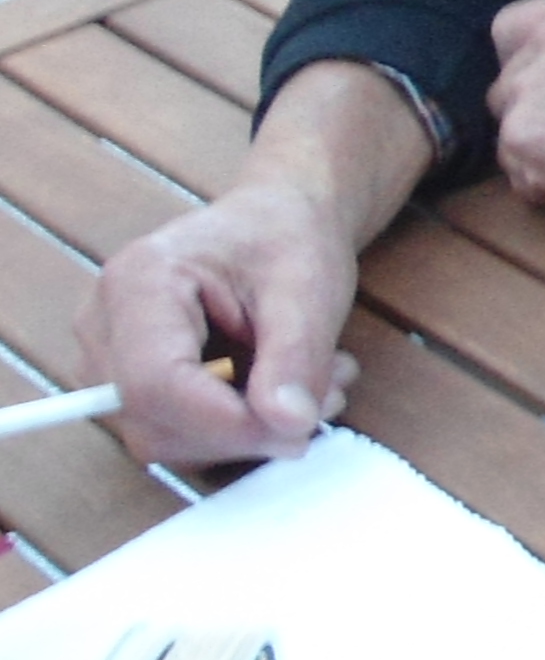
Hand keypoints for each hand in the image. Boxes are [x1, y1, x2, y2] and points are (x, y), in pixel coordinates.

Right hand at [75, 62, 427, 465]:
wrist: (275, 220)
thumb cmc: (285, 238)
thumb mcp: (308, 286)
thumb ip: (297, 356)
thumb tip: (290, 427)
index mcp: (139, 282)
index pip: (156, 383)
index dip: (228, 423)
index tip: (299, 427)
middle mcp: (105, 325)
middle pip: (155, 421)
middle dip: (247, 428)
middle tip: (325, 395)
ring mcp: (109, 360)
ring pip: (168, 439)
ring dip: (251, 430)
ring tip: (317, 381)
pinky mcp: (131, 386)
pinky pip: (180, 434)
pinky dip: (240, 427)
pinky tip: (286, 389)